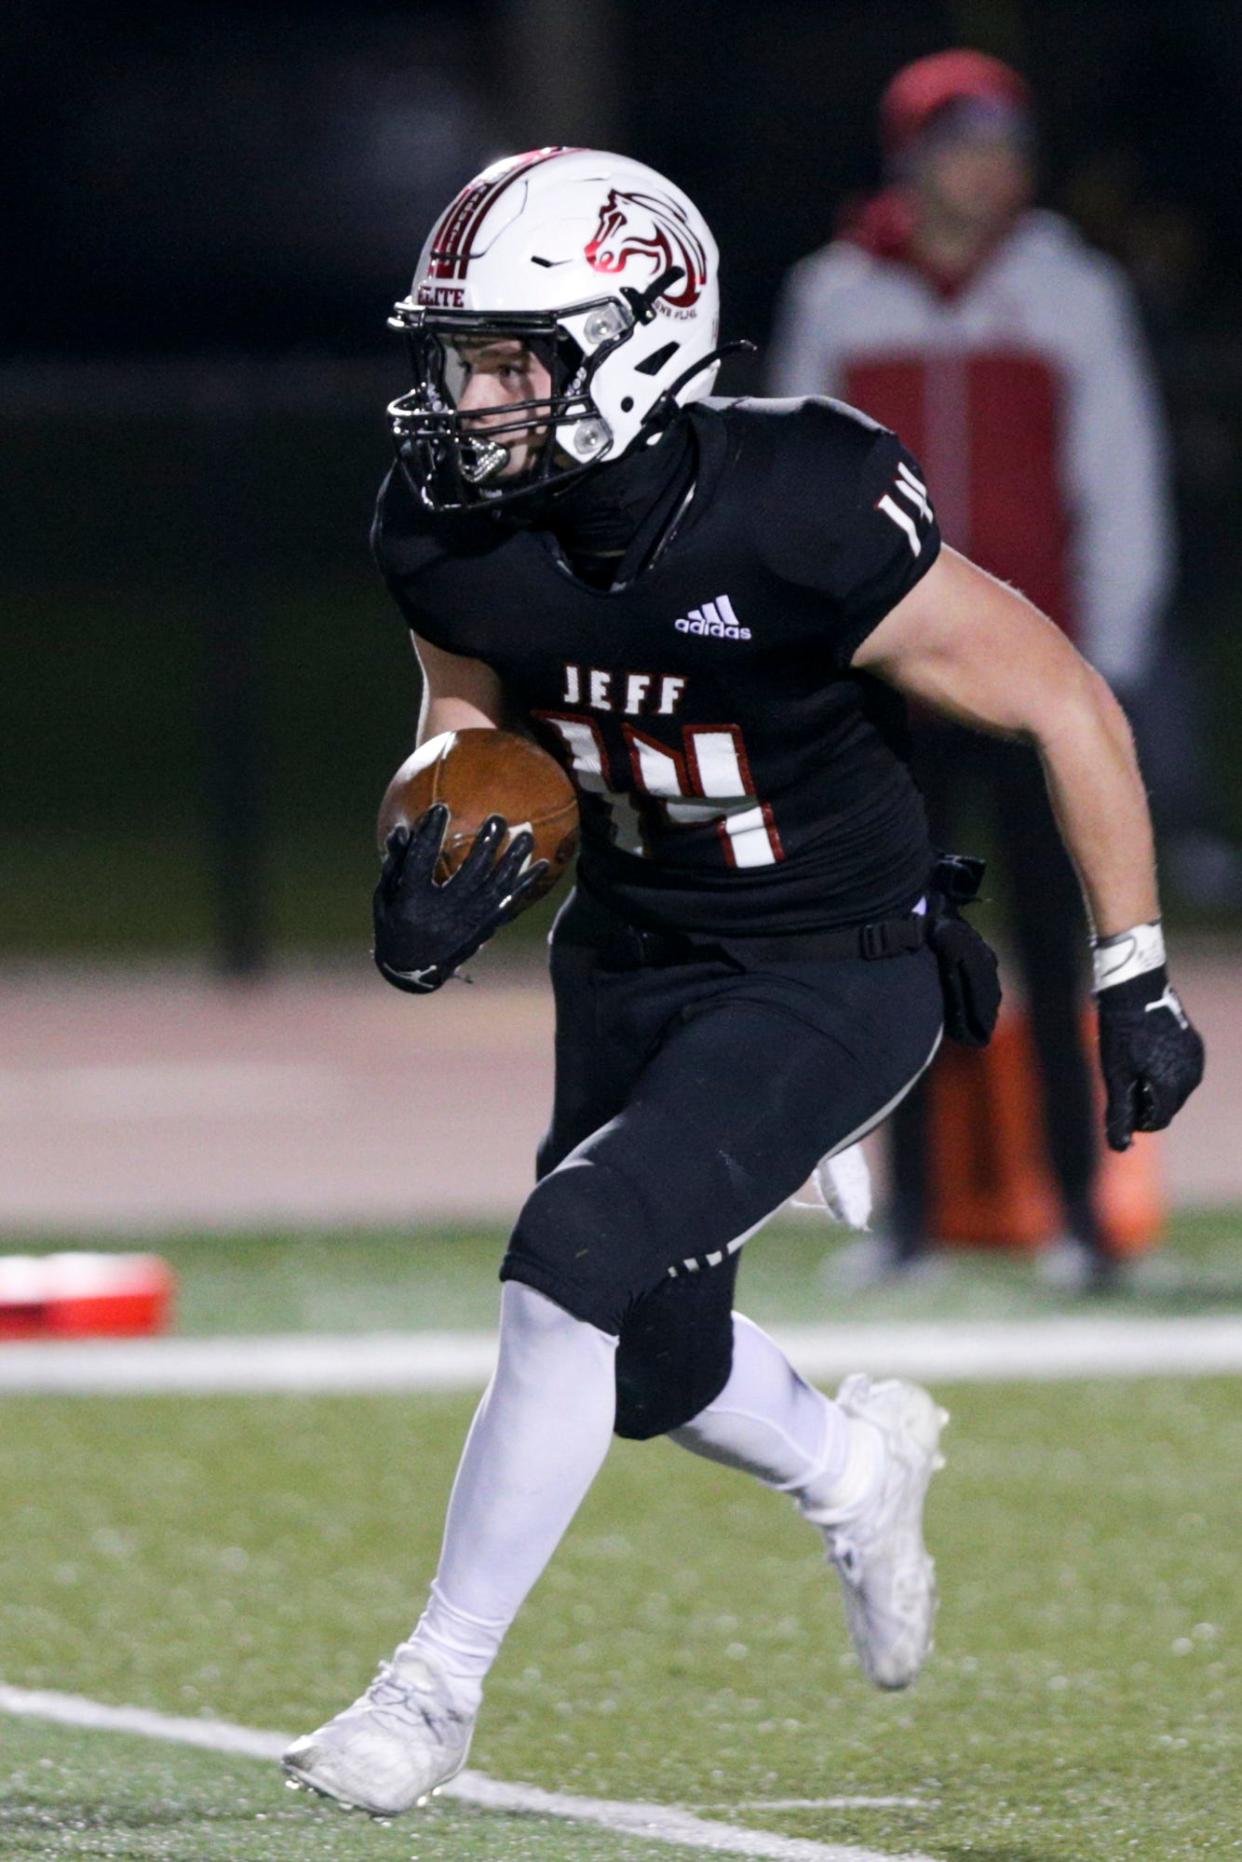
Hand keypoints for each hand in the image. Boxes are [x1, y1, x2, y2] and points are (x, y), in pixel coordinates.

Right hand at [372, 803, 546, 994]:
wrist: (413, 970)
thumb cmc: (394, 922)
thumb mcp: (385, 894)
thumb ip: (395, 862)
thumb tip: (402, 829)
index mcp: (412, 903)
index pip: (421, 861)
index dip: (430, 835)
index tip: (441, 809)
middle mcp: (442, 914)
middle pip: (469, 874)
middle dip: (485, 845)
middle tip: (498, 819)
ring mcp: (466, 925)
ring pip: (495, 889)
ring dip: (513, 861)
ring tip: (527, 836)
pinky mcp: (483, 930)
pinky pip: (509, 904)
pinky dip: (526, 885)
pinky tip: (544, 865)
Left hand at [1097, 966, 1204, 1151]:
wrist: (1136, 988)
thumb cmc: (1120, 1033)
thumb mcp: (1115, 1075)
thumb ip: (1120, 1113)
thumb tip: (1120, 1147)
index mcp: (1172, 1085)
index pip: (1157, 1121)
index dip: (1136, 1117)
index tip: (1121, 1098)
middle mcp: (1192, 1075)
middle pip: (1168, 1106)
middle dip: (1146, 1100)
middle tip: (1125, 1077)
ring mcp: (1196, 1059)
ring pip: (1176, 1090)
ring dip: (1156, 1086)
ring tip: (1135, 1063)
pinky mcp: (1195, 1046)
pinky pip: (1182, 1071)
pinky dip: (1165, 1071)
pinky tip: (1147, 1053)